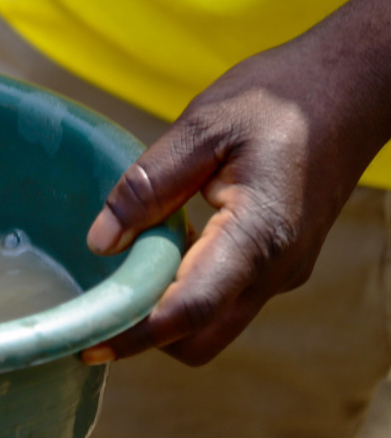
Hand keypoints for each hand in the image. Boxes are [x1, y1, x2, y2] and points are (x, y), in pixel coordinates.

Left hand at [80, 31, 388, 365]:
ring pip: (214, 324)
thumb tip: (101, 243)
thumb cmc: (277, 100)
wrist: (351, 92)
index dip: (135, 334)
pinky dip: (188, 289)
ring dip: (167, 311)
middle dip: (146, 335)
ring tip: (127, 266)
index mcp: (257, 235)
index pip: (190, 308)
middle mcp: (275, 269)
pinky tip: (163, 247)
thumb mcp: (201, 126)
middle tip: (95, 305)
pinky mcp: (281, 265)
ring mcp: (282, 272)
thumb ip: (149, 185)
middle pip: (200, 338)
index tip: (87, 344)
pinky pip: (227, 298)